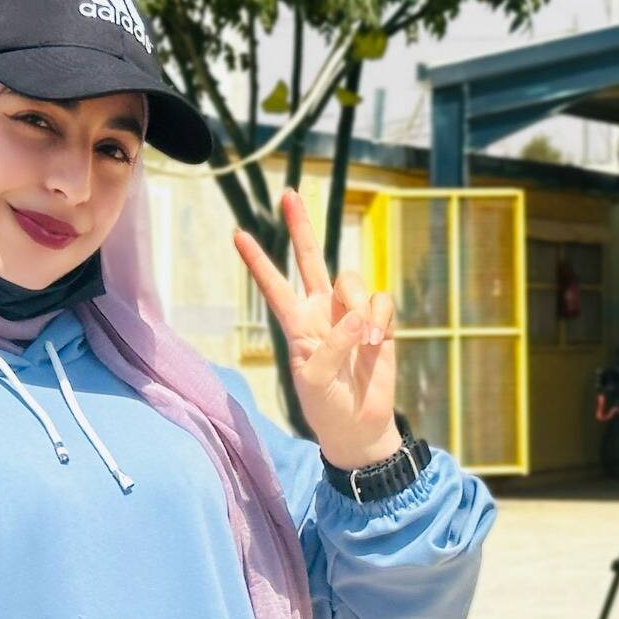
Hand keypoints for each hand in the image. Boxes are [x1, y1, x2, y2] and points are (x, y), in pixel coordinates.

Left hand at [232, 188, 401, 470]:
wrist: (359, 424)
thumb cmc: (327, 405)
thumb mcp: (316, 380)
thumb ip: (332, 345)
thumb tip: (358, 314)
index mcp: (296, 324)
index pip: (273, 286)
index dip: (257, 261)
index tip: (237, 234)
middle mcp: (321, 310)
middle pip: (310, 259)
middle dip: (300, 226)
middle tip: (288, 194)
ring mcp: (351, 312)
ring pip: (352, 280)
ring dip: (358, 306)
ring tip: (364, 342)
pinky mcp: (380, 320)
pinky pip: (382, 300)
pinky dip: (381, 319)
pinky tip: (377, 343)